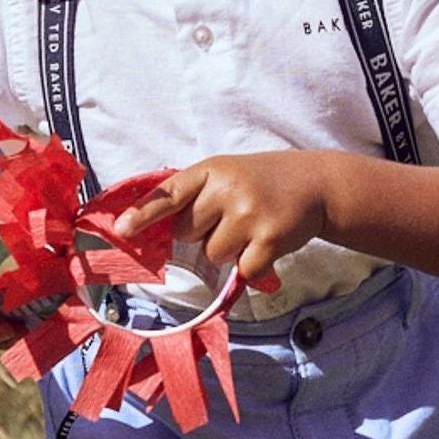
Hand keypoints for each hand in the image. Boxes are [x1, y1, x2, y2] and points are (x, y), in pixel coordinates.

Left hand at [116, 150, 334, 287]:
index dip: (143, 214)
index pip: (170, 193)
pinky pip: (242, 269)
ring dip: (228, 250)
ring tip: (251, 228)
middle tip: (230, 216)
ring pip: (212, 254)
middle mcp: (229, 188)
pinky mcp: (271, 238)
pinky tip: (266, 244)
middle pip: (187, 232)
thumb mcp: (226, 173)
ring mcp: (250, 213)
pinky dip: (252, 265)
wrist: (316, 184)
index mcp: (212, 169)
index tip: (122, 230)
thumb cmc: (261, 181)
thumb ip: (192, 194)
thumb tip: (149, 229)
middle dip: (202, 232)